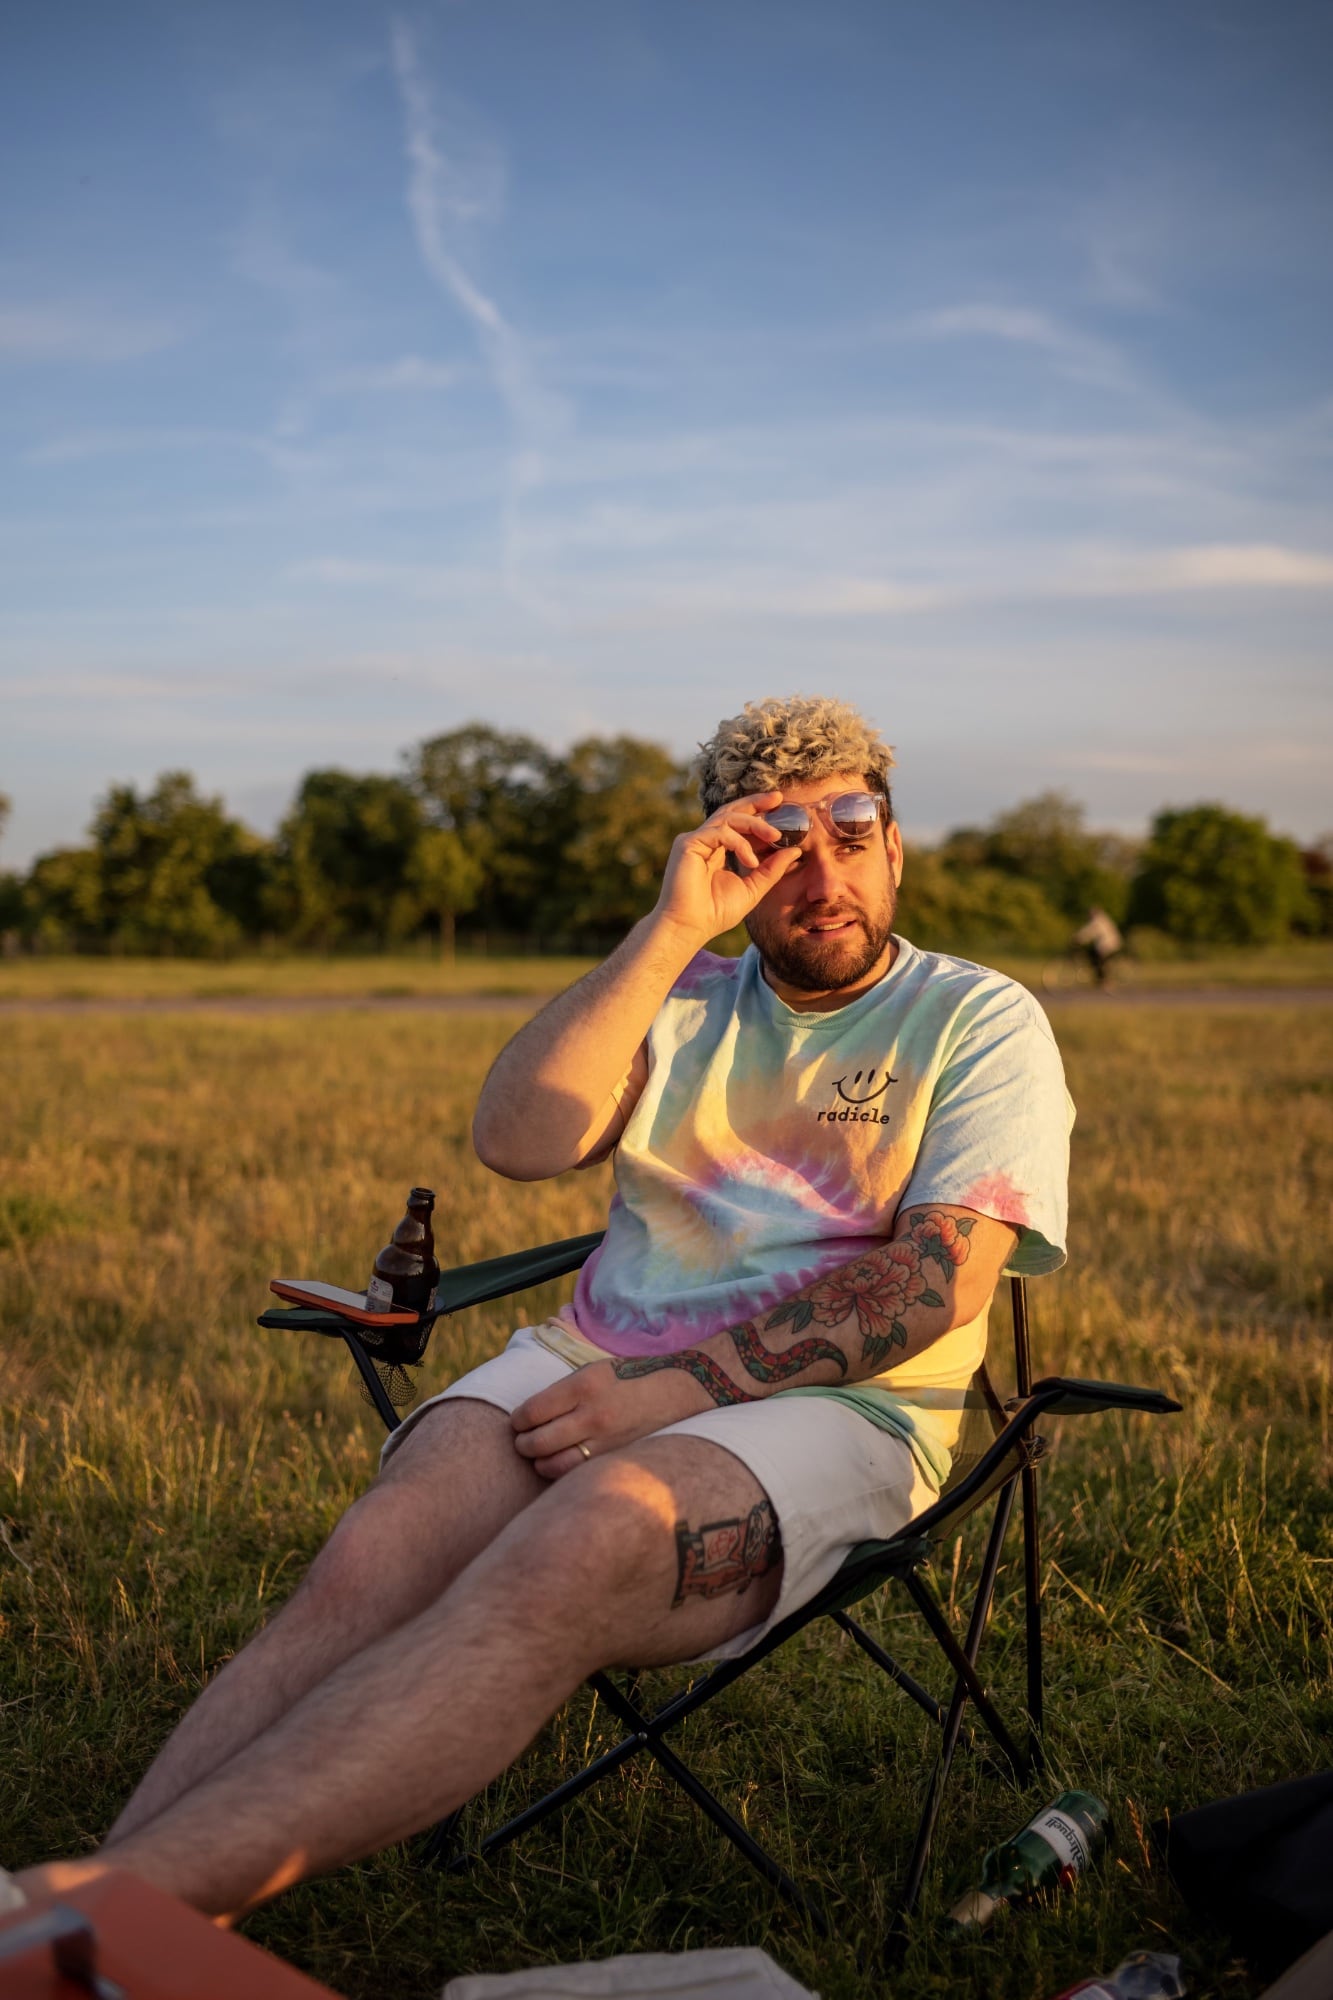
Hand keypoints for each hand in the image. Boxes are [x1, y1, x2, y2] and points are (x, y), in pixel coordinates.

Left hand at [511, 1358, 713, 1478]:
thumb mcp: (594, 1371)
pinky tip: (562, 1466)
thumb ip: (562, 1392)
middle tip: (523, 1442)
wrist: (680, 1390)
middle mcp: (593, 1414)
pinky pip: (579, 1474)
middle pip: (538, 1442)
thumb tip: (527, 1416)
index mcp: (584, 1385)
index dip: (518, 1421)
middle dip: (523, 1445)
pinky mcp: (618, 1459)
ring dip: (540, 1463)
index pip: (532, 1412)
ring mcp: (607, 1441)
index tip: (518, 1422)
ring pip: (555, 1466)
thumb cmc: (630, 1377)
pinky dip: (563, 1474)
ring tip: (540, 1458)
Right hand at [653, 791, 800, 945]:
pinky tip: (750, 860)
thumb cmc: (715, 913)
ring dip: (755, 824)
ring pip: (728, 818)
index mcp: (717, 849)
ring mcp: (694, 840)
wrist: (690, 927)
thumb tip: (794, 851)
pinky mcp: (687, 844)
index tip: (781, 807)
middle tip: (779, 799)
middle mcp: (705, 841)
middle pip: (731, 811)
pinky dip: (739, 843)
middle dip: (756, 803)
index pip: (739, 823)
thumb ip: (771, 869)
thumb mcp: (753, 888)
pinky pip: (719, 832)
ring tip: (775, 836)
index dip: (759, 814)